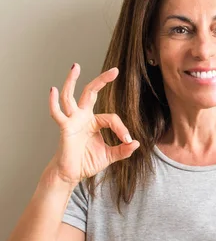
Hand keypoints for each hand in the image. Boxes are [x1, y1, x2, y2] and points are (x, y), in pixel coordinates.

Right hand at [48, 63, 139, 185]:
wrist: (72, 174)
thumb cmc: (87, 162)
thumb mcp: (110, 156)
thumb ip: (123, 150)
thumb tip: (137, 143)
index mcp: (95, 122)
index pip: (112, 118)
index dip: (122, 129)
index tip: (127, 140)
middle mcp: (83, 117)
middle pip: (91, 93)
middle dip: (102, 81)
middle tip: (115, 70)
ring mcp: (72, 121)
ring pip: (70, 96)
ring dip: (72, 81)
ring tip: (76, 66)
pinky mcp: (64, 128)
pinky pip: (57, 114)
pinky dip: (53, 102)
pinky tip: (52, 90)